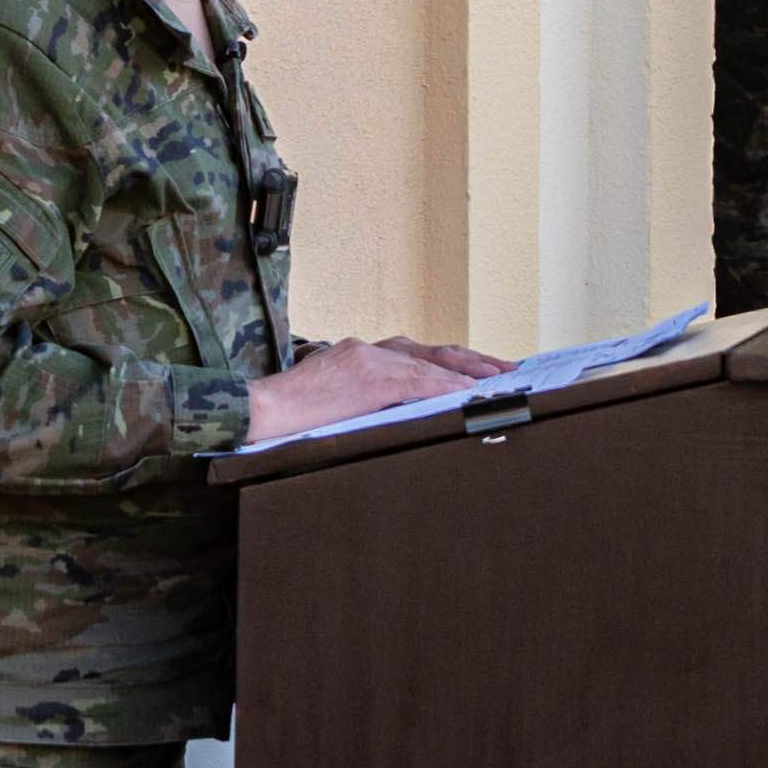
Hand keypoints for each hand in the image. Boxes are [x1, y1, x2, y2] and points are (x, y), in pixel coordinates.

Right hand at [250, 339, 486, 438]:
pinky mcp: (369, 378)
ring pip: (432, 364)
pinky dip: (446, 386)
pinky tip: (468, 393)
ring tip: (498, 381)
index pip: (417, 354)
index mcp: (361, 354)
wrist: (260, 412)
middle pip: (434, 350)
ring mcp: (369, 360)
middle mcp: (369, 350)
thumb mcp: (333, 401)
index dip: (453, 361)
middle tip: (507, 368)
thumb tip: (401, 417)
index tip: (480, 368)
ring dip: (468, 373)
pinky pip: (418, 381)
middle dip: (473, 360)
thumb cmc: (289, 417)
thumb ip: (366, 401)